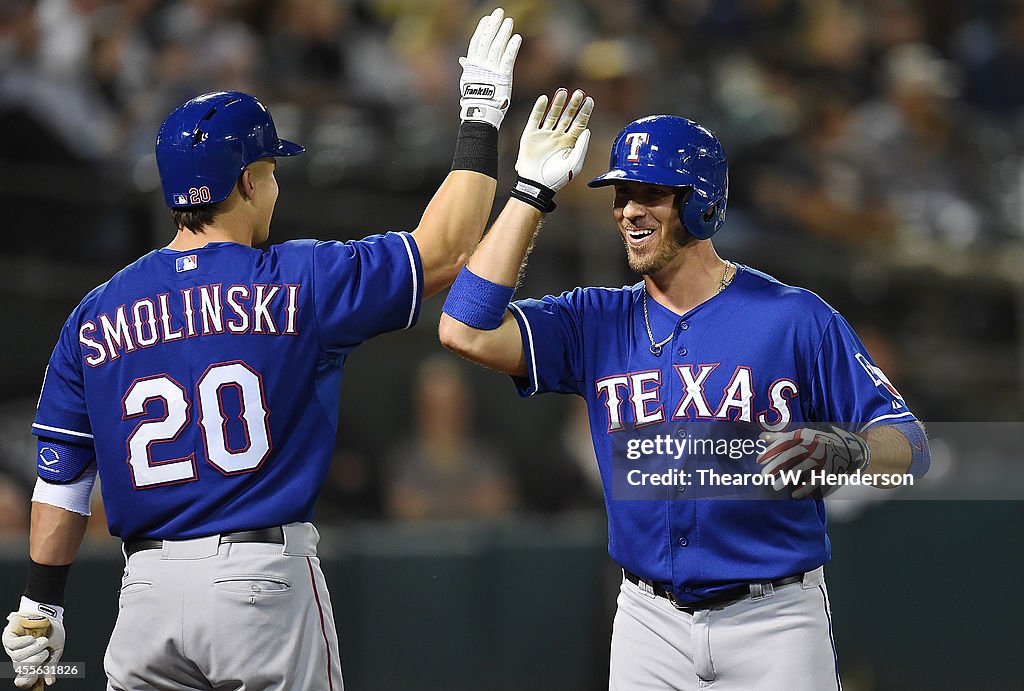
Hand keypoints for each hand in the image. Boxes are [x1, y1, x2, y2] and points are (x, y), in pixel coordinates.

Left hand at [4, 607, 65, 686]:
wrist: (49, 613)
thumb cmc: (52, 631)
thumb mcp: (56, 649)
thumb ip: (51, 665)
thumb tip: (50, 682)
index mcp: (30, 662)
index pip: (24, 678)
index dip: (27, 681)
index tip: (33, 680)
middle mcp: (20, 657)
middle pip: (21, 669)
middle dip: (35, 662)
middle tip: (45, 653)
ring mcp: (12, 648)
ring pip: (17, 658)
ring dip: (32, 651)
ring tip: (43, 641)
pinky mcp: (9, 637)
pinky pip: (12, 645)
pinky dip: (23, 643)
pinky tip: (31, 638)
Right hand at [459, 8, 520, 127]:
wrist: (480, 113)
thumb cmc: (475, 100)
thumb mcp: (468, 82)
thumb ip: (468, 68)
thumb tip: (463, 59)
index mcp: (471, 65)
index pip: (476, 42)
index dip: (481, 29)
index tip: (487, 18)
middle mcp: (481, 65)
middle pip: (486, 40)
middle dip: (493, 25)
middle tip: (499, 12)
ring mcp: (491, 70)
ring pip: (497, 46)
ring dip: (503, 32)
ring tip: (509, 21)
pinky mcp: (503, 77)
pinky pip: (508, 58)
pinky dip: (512, 47)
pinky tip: (517, 37)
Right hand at [516, 89, 592, 191]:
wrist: (536, 184)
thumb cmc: (557, 177)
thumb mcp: (574, 163)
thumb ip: (582, 146)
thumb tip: (587, 130)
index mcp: (569, 143)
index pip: (579, 123)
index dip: (584, 112)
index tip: (589, 101)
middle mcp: (558, 137)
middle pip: (567, 117)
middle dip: (573, 105)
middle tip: (579, 93)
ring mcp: (544, 135)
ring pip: (552, 115)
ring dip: (558, 103)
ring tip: (563, 92)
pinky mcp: (531, 135)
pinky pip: (535, 119)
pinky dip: (539, 108)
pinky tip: (544, 99)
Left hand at [757, 425, 869, 498]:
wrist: (848, 448)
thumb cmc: (817, 441)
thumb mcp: (801, 435)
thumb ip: (781, 437)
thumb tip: (761, 437)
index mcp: (803, 436)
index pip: (784, 442)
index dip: (771, 451)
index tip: (758, 460)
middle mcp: (812, 445)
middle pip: (791, 455)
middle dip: (776, 465)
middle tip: (763, 475)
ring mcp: (821, 458)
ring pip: (802, 468)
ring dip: (788, 477)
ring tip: (775, 486)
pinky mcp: (828, 470)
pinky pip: (815, 480)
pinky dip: (805, 487)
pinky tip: (794, 494)